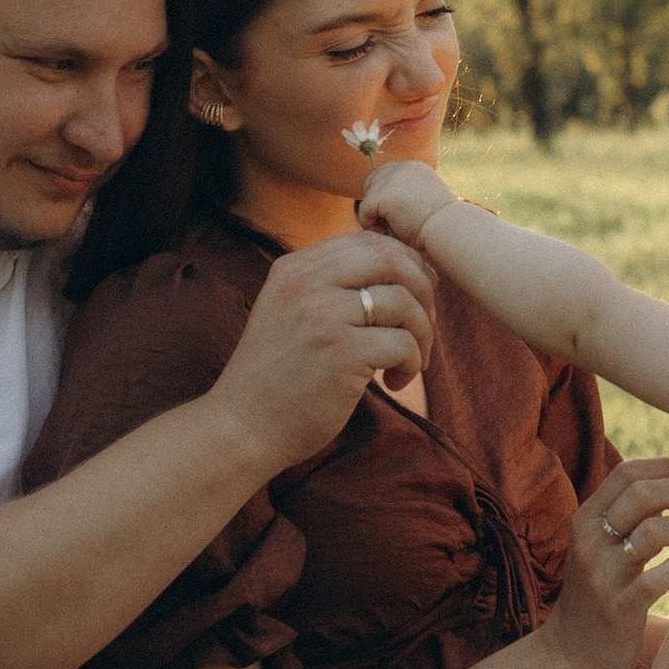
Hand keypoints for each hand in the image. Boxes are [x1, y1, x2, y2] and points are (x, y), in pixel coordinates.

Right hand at [210, 229, 438, 473]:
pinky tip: (395, 381)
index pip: (366, 241)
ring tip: (413, 360)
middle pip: (391, 259)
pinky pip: (403, 343)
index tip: (417, 290)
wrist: (242, 428)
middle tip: (426, 321)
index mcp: (294, 269)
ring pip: (404, 301)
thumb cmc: (275, 377)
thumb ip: (327, 286)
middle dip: (423, 287)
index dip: (404, 260)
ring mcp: (323, 316)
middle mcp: (306, 284)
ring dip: (423, 333)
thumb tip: (397, 268)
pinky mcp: (342, 354)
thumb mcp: (288, 313)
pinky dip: (412, 363)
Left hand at [356, 161, 455, 244]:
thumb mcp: (426, 202)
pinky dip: (370, 224)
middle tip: (385, 223)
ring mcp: (392, 179)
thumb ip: (408, 197)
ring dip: (373, 214)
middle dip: (375, 202)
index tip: (391, 215)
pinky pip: (364, 211)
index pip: (387, 174)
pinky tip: (385, 233)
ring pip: (368, 196)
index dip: (384, 194)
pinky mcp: (383, 194)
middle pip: (373, 181)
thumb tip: (386, 206)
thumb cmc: (441, 225)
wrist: (448, 230)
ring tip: (388, 230)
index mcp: (415, 168)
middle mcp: (403, 168)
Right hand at [540, 458, 668, 668]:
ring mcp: (603, 576)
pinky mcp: (620, 610)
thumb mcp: (599, 546)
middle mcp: (590, 542)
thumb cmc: (599, 594)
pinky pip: (658, 579)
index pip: (628, 472)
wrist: (571, 656)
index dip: (667, 469)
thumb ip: (625, 514)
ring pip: (654, 531)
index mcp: (585, 520)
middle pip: (642, 493)